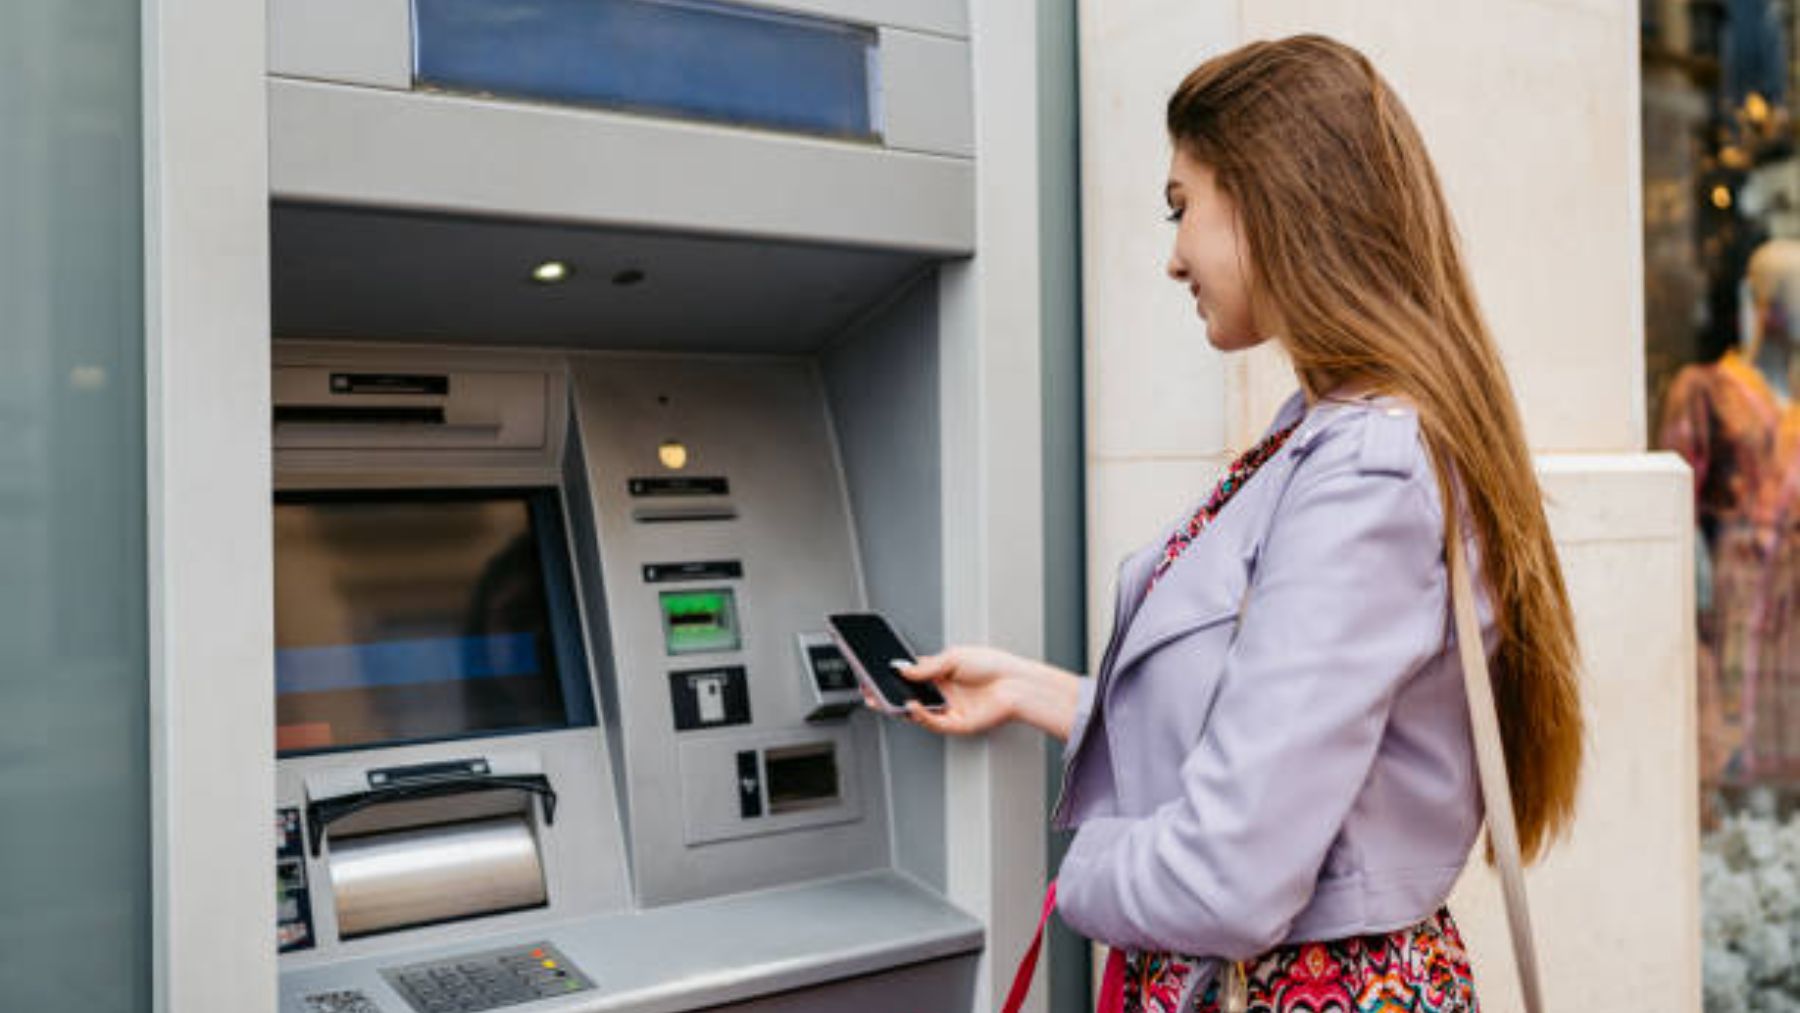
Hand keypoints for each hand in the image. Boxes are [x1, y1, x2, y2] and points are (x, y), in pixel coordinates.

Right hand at [865, 646, 1082, 740]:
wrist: (1017, 684)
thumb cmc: (994, 666)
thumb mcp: (954, 657)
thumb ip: (926, 667)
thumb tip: (901, 668)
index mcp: (941, 673)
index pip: (909, 676)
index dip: (890, 676)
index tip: (872, 672)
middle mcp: (943, 692)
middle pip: (907, 695)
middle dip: (885, 693)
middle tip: (867, 688)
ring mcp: (948, 709)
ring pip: (915, 711)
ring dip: (896, 705)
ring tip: (880, 697)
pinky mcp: (956, 724)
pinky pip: (931, 722)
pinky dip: (918, 715)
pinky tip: (910, 705)